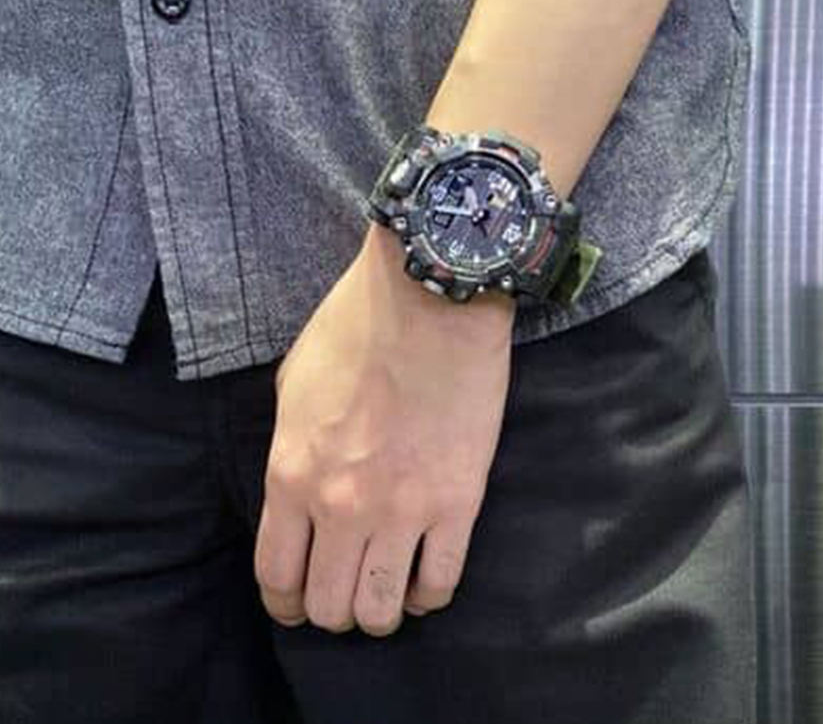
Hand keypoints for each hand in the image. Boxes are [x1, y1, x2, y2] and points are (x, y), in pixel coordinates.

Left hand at [254, 223, 515, 636]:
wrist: (433, 296)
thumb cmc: (357, 327)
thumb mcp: (293, 384)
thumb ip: (289, 451)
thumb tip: (300, 494)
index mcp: (292, 475)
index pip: (276, 576)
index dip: (285, 603)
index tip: (298, 601)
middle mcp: (341, 505)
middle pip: (328, 605)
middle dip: (333, 609)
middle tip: (347, 589)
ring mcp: (402, 509)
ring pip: (381, 610)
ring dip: (378, 612)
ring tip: (386, 591)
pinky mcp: (458, 502)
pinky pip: (441, 583)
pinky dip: (427, 596)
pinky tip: (424, 582)